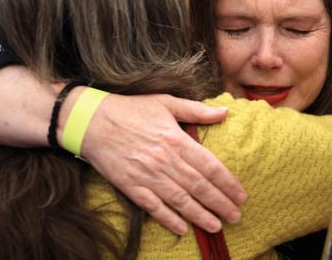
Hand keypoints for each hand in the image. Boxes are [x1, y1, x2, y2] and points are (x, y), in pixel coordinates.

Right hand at [75, 93, 246, 234]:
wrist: (90, 121)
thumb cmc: (130, 109)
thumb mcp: (165, 101)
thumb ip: (196, 110)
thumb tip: (225, 113)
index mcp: (176, 139)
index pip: (210, 166)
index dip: (228, 183)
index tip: (241, 195)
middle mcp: (165, 160)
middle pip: (199, 187)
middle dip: (220, 203)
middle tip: (236, 216)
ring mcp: (147, 175)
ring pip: (180, 200)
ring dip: (200, 215)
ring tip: (217, 225)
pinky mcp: (131, 186)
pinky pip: (153, 207)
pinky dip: (168, 219)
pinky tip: (182, 229)